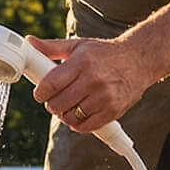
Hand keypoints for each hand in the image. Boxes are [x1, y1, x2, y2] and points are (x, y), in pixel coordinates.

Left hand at [29, 35, 153, 131]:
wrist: (139, 60)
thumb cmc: (105, 54)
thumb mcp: (79, 46)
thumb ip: (52, 47)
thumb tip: (29, 42)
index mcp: (82, 61)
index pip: (51, 83)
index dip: (40, 92)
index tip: (40, 93)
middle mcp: (93, 79)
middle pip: (57, 104)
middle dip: (52, 104)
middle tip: (56, 98)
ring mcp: (104, 97)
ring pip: (69, 117)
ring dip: (65, 114)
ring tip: (70, 105)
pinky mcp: (113, 110)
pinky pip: (84, 127)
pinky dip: (77, 123)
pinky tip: (80, 113)